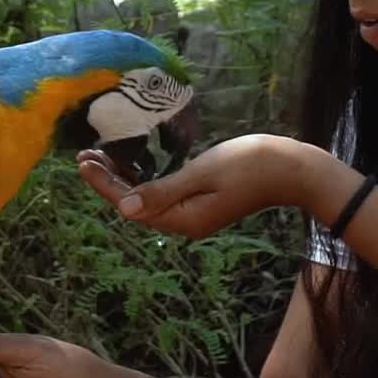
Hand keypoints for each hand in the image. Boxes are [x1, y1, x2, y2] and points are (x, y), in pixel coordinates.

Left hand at [77, 133, 314, 238]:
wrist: (293, 169)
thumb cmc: (251, 164)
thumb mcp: (204, 173)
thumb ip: (164, 190)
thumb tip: (124, 207)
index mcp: (184, 219)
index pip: (132, 206)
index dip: (105, 185)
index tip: (84, 162)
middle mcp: (185, 222)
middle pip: (136, 205)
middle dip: (109, 181)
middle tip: (85, 155)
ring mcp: (194, 214)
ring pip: (147, 199)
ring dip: (124, 178)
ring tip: (101, 155)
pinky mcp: (202, 201)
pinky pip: (163, 194)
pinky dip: (144, 178)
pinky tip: (134, 162)